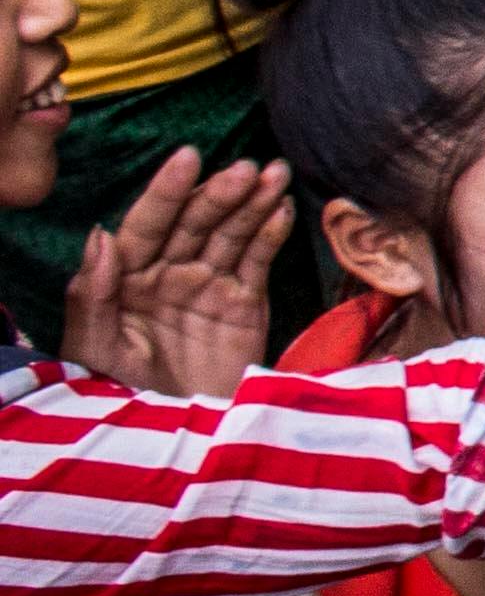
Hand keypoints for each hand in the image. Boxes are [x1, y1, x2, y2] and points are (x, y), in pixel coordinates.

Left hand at [57, 148, 286, 397]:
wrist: (181, 437)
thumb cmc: (127, 396)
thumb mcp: (95, 350)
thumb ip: (91, 295)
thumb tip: (102, 236)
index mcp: (125, 280)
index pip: (145, 225)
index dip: (166, 191)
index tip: (189, 158)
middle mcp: (167, 274)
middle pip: (194, 222)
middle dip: (219, 193)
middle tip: (246, 171)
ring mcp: (207, 285)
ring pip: (230, 233)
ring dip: (251, 201)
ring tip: (273, 174)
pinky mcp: (244, 302)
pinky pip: (258, 260)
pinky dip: (271, 233)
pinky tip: (282, 210)